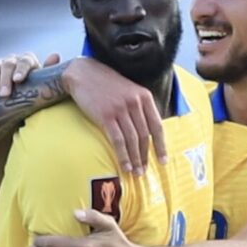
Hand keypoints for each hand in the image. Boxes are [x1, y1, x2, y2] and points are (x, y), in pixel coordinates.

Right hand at [0, 51, 61, 98]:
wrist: (15, 101)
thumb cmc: (31, 93)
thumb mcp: (41, 85)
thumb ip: (47, 72)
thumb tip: (55, 56)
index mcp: (28, 61)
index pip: (25, 61)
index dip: (21, 69)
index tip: (18, 80)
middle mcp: (13, 60)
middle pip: (8, 65)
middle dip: (5, 79)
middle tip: (4, 94)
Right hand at [60, 56, 166, 172]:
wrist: (83, 73)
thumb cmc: (105, 83)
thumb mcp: (128, 90)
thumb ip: (138, 107)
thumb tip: (146, 131)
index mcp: (144, 96)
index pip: (157, 126)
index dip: (161, 145)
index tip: (163, 160)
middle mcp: (135, 103)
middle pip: (145, 135)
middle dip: (146, 156)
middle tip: (144, 172)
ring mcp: (120, 109)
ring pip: (132, 140)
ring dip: (135, 159)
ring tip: (135, 173)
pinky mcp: (106, 116)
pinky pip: (118, 140)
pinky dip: (123, 156)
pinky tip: (124, 166)